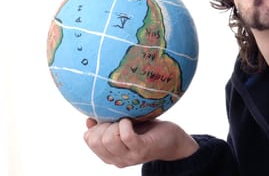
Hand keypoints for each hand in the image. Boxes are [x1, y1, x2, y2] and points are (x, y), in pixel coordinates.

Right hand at [83, 117, 198, 167]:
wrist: (173, 141)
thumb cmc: (147, 131)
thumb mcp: (124, 127)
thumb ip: (107, 126)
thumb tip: (89, 120)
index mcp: (109, 154)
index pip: (88, 139)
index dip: (95, 124)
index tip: (108, 117)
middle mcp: (117, 159)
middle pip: (96, 140)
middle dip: (104, 123)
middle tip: (118, 118)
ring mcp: (130, 156)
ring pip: (108, 139)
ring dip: (115, 124)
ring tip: (126, 119)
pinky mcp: (142, 149)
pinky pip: (126, 136)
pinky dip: (125, 124)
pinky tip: (131, 120)